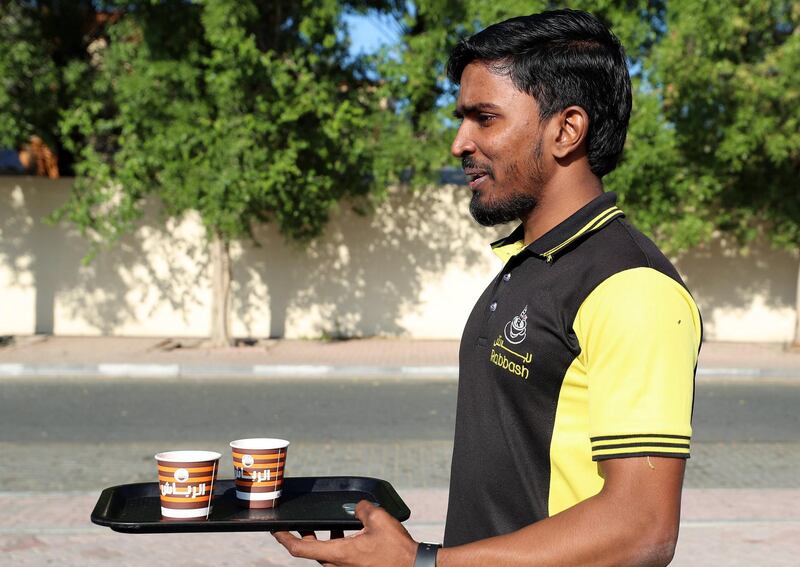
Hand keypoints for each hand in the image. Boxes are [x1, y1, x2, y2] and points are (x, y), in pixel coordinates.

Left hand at [272, 500, 418, 566]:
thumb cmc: (396, 549)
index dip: (284, 538)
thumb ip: (362, 508)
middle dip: (305, 535)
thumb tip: (357, 506)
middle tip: (302, 523)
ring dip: (322, 540)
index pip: (300, 548)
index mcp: (338, 554)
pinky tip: (348, 534)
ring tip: (328, 526)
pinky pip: (337, 559)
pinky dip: (336, 545)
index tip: (276, 530)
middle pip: (311, 551)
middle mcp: (338, 566)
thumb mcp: (379, 519)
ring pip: (325, 556)